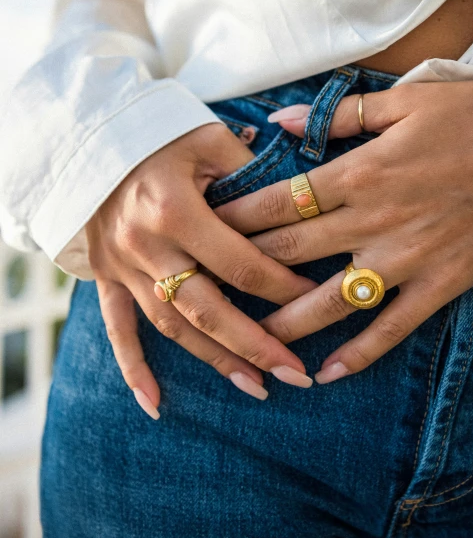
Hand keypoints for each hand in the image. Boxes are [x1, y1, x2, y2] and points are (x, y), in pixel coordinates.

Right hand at [86, 123, 316, 417]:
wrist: (91, 136)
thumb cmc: (160, 133)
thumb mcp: (209, 139)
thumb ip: (252, 175)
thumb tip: (298, 207)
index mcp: (175, 210)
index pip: (240, 263)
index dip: (281, 286)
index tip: (315, 300)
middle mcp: (146, 245)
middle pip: (207, 309)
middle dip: (254, 345)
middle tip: (294, 374)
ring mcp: (123, 265)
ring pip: (172, 326)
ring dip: (214, 360)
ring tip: (255, 387)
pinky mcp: (108, 276)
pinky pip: (116, 329)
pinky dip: (134, 368)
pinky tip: (155, 404)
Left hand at [216, 81, 472, 382]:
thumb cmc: (472, 117)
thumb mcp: (405, 101)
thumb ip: (341, 115)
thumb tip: (281, 122)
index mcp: (360, 172)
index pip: (280, 201)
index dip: (236, 218)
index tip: (203, 230)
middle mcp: (372, 220)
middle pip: (292, 252)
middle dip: (244, 271)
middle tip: (207, 290)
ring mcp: (405, 258)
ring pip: (331, 300)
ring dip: (287, 323)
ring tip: (251, 341)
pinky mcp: (439, 284)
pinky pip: (392, 327)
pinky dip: (360, 354)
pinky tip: (328, 375)